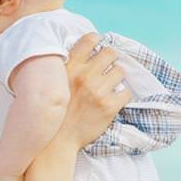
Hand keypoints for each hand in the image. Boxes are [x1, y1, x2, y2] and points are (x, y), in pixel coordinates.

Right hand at [60, 33, 131, 150]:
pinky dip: (122, 96)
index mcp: (70, 67)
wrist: (56, 141)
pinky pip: (126, 93)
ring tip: (109, 86)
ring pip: (120, 71)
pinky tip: (113, 101)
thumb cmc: (55, 111)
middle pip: (110, 53)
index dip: (97, 41)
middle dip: (110, 60)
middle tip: (106, 69)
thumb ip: (67, 67)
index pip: (89, 40)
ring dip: (116, 78)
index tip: (98, 48)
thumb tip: (83, 54)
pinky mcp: (109, 106)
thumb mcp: (54, 83)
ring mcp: (98, 90)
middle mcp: (84, 75)